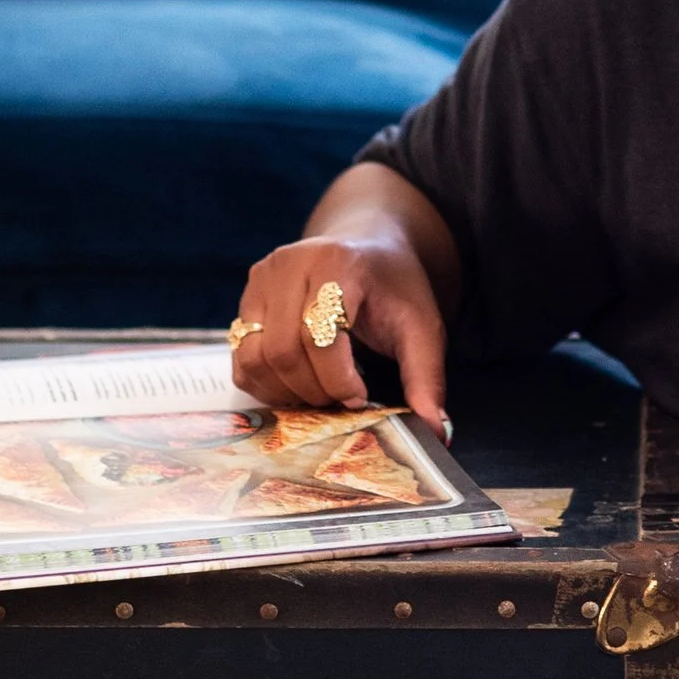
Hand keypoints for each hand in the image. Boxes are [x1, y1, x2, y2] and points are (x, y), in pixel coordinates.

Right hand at [228, 231, 449, 429]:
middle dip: (313, 391)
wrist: (369, 245)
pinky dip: (266, 385)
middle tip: (342, 400)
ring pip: (254, 358)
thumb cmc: (395, 286)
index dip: (336, 378)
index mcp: (337, 262)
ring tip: (321, 391)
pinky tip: (298, 384)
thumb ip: (426, 378)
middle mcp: (290, 264)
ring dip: (286, 392)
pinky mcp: (247, 299)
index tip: (360, 397)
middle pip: (282, 351)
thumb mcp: (422, 327)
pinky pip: (242, 359)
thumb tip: (436, 433)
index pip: (318, 333)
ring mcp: (261, 280)